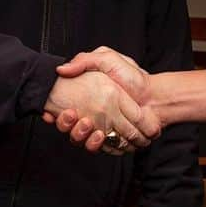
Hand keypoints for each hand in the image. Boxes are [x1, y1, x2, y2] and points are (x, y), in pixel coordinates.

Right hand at [43, 70, 157, 153]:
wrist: (154, 95)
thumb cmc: (132, 76)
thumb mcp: (108, 59)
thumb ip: (85, 60)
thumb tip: (61, 70)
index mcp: (85, 98)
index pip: (62, 109)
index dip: (53, 113)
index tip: (51, 112)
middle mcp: (90, 115)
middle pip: (68, 126)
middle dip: (66, 124)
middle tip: (72, 115)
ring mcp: (100, 128)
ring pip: (80, 139)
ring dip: (79, 135)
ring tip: (86, 124)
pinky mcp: (111, 141)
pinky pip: (98, 148)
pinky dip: (96, 144)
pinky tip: (99, 136)